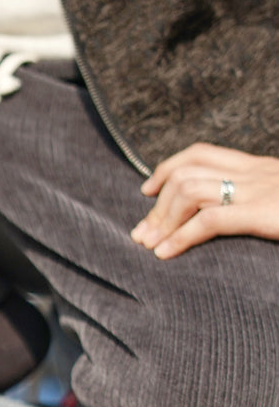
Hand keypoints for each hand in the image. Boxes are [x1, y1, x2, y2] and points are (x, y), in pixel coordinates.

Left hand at [131, 142, 278, 257]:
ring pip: (189, 192)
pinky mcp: (263, 212)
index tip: (148, 190)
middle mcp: (255, 172)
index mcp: (259, 167)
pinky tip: (165, 252)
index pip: (200, 154)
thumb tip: (223, 213)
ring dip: (162, 221)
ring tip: (149, 244)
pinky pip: (209, 220)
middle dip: (157, 206)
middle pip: (185, 175)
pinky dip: (180, 237)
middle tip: (142, 233)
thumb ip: (255, 199)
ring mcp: (258, 190)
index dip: (167, 170)